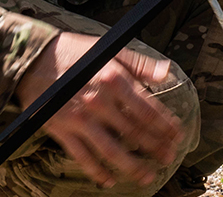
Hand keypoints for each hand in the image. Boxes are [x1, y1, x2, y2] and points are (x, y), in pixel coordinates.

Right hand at [16, 31, 183, 188]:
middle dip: (155, 146)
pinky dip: (97, 172)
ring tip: (147, 176)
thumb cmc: (78, 52)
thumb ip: (141, 64)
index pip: (147, 109)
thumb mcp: (112, 49)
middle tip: (170, 158)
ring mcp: (81, 119)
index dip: (164, 125)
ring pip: (111, 150)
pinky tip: (109, 181)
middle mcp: (100, 102)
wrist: (36, 59)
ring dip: (131, 166)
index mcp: (115, 80)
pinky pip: (83, 157)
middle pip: (133, 131)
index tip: (177, 135)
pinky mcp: (62, 131)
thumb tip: (167, 72)